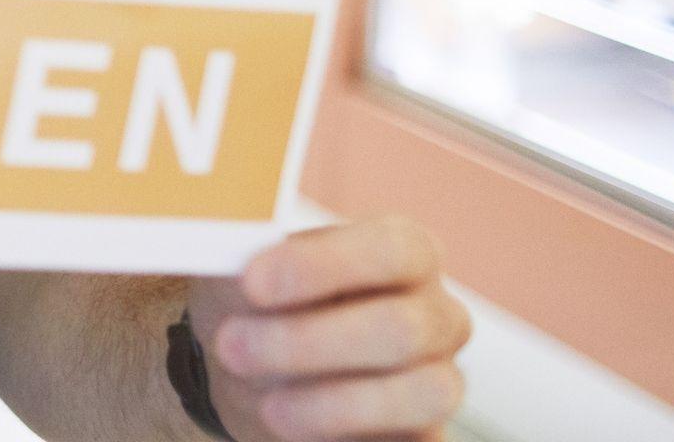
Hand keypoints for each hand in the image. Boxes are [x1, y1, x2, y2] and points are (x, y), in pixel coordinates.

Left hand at [191, 217, 471, 441]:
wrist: (253, 371)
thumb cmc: (258, 305)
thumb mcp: (243, 273)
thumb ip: (250, 261)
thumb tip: (242, 263)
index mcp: (406, 252)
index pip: (392, 250)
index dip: (322, 267)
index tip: (252, 284)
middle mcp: (437, 314)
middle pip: (400, 328)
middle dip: (305, 341)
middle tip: (231, 345)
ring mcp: (442, 378)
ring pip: (421, 395)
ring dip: (330, 404)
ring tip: (267, 406)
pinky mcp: (427, 436)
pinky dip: (346, 437)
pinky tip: (294, 430)